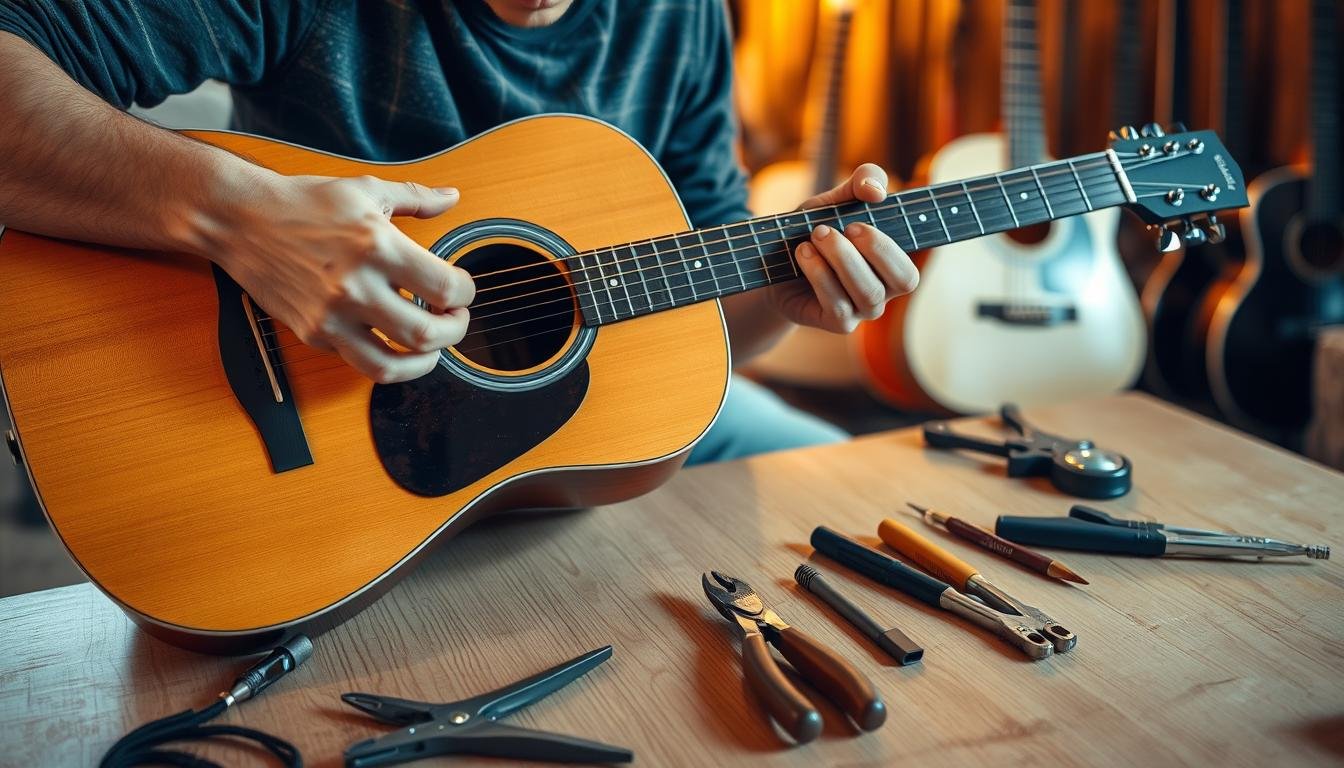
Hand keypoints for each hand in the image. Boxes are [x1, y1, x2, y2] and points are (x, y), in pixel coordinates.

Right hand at [204, 173, 474, 382]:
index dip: (467, 293)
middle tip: (456, 320)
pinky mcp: (313, 334)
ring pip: (391, 367)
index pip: (446, 287)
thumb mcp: (365, 190)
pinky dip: (385, 358)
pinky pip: (358, 361)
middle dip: (455, 332)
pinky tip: (392, 341)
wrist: (239, 218)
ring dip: (424, 363)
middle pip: (426, 334)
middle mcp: (355, 286)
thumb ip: (415, 197)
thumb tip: (452, 197)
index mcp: (377, 246)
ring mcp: (331, 316)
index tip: (463, 290)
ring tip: (431, 348)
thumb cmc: (303, 202)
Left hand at [766, 164, 917, 332]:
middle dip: (872, 249)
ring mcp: (861, 310)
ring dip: (841, 259)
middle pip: (901, 281)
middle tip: (836, 227)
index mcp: (892, 266)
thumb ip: (863, 181)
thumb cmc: (816, 230)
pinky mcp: (837, 322)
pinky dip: (820, 275)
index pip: (911, 268)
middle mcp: (884, 292)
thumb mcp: (837, 199)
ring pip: (868, 293)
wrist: (775, 261)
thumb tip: (877, 191)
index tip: (856, 222)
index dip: (889, 246)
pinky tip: (803, 254)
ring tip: (815, 236)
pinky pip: (838, 305)